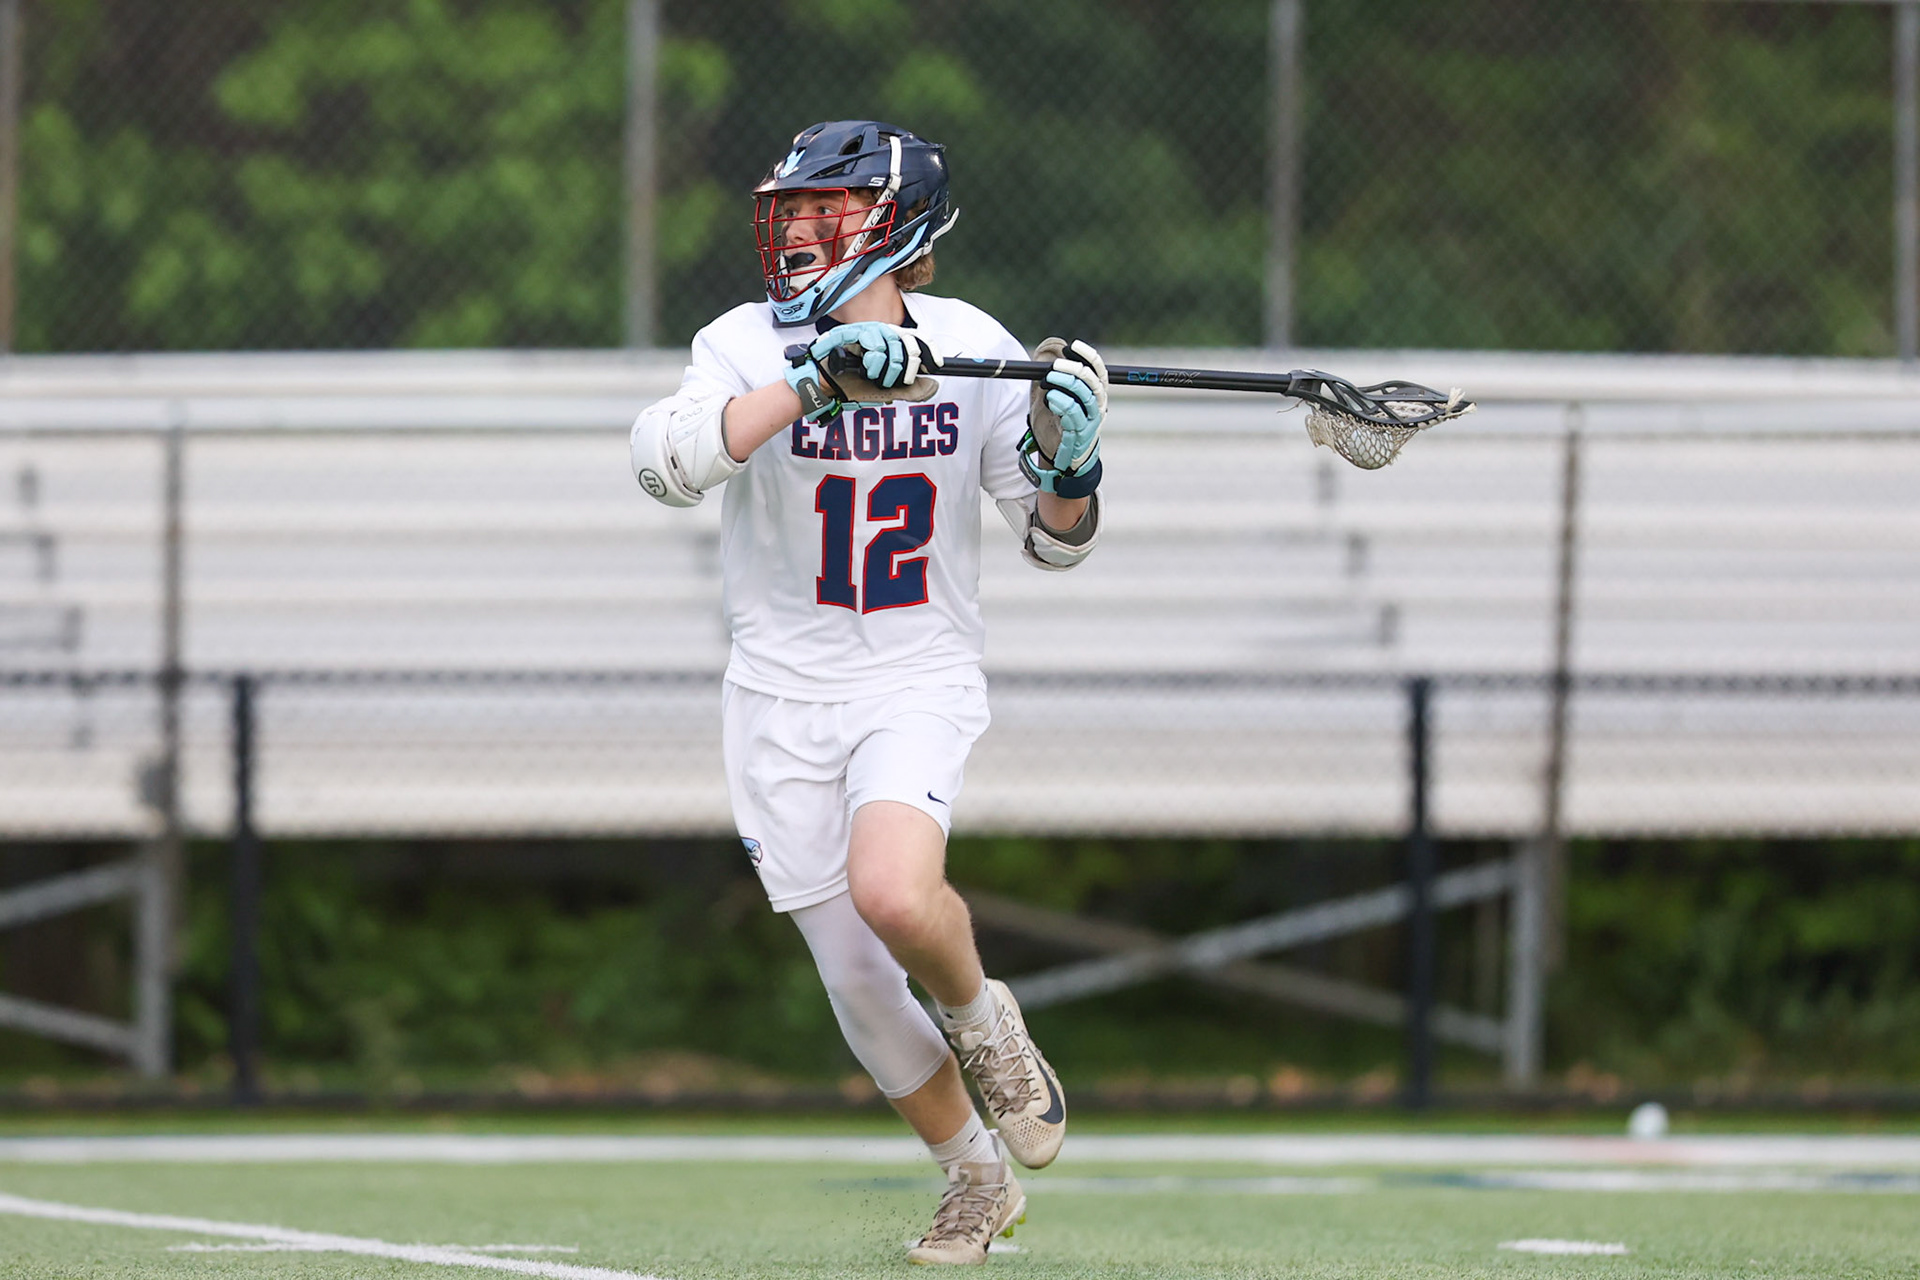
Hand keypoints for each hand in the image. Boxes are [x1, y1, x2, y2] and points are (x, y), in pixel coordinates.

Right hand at [784, 322, 942, 420]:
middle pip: (907, 339)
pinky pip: (874, 343)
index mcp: (889, 344)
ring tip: (875, 377)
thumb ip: (909, 390)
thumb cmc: (850, 386)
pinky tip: (865, 369)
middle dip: (908, 364)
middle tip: (899, 380)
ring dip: (888, 366)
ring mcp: (866, 331)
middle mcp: (880, 334)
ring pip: (892, 342)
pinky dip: (873, 361)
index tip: (939, 363)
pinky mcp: (852, 332)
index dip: (929, 349)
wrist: (824, 387)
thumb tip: (934, 386)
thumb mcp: (885, 391)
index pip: (914, 340)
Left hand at [1020, 337, 1107, 496]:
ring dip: (1064, 384)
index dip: (1089, 357)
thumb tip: (1051, 349)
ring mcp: (1092, 421)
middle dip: (1073, 370)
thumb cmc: (1062, 427)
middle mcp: (1098, 406)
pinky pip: (1073, 413)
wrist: (1066, 461)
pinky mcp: (1081, 433)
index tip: (1074, 346)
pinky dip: (1060, 402)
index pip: (1099, 371)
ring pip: (1084, 395)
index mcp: (1096, 395)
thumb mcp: (1062, 399)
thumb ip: (1058, 377)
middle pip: (1091, 382)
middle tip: (1055, 366)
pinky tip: (1049, 398)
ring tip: (1048, 380)